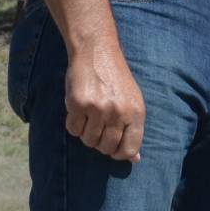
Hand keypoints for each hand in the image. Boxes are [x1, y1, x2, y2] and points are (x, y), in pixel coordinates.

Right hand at [65, 41, 145, 163]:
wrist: (96, 50)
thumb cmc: (115, 78)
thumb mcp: (132, 101)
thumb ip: (133, 130)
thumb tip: (135, 159)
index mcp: (136, 112)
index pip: (129, 150)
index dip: (119, 153)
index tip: (112, 146)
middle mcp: (118, 112)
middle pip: (106, 148)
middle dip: (100, 142)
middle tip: (98, 127)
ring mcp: (98, 108)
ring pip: (88, 141)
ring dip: (86, 133)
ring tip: (89, 115)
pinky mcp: (78, 103)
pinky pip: (73, 129)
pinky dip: (74, 123)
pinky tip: (78, 109)